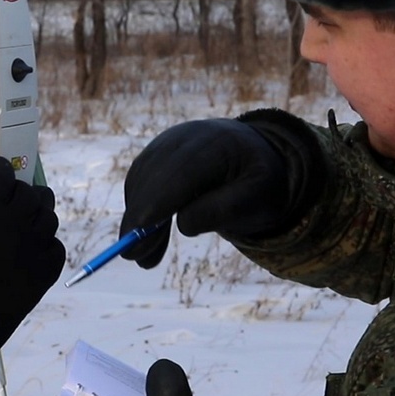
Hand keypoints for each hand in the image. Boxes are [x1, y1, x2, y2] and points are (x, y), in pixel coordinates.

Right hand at [0, 155, 64, 348]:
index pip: (3, 173)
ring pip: (48, 216)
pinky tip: (29, 248)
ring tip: (20, 221)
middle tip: (5, 198)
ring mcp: (36, 249)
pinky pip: (55, 246)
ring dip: (35, 213)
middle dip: (17, 190)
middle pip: (30, 192)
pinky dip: (45, 242)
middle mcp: (17, 223)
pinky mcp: (46, 273)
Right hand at [118, 111, 322, 267]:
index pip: (183, 169)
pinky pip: (138, 183)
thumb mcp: (260, 197)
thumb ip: (227, 208)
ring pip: (140, 180)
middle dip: (140, 214)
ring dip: (136, 219)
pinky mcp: (154, 156)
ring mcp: (166, 143)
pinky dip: (137, 212)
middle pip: (154, 174)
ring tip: (143, 258)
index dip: (159, 197)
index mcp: (219, 143)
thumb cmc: (258, 181)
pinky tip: (146, 241)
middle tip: (134, 255)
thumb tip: (184, 224)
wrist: (250, 156)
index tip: (141, 228)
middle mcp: (187, 137)